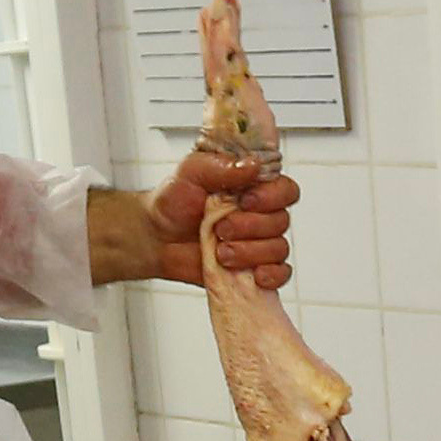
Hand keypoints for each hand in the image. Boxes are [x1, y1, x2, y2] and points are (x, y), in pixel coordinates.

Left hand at [147, 148, 295, 287]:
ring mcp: (258, 242)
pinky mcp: (255, 267)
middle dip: (251, 227)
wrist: (156, 238)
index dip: (272, 197)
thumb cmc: (173, 203)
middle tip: (221, 229)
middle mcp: (260, 213)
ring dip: (250, 252)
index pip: (284, 189)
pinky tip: (254, 274)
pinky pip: (280, 273)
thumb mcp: (190, 173)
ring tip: (221, 252)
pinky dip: (271, 275)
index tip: (246, 201)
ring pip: (278, 248)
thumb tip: (252, 165)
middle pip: (281, 221)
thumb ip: (221, 165)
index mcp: (251, 187)